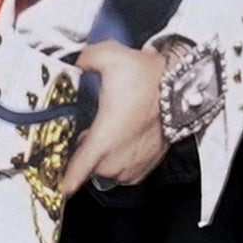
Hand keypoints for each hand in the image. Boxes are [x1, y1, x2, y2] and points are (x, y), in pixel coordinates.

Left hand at [66, 41, 168, 192]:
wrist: (183, 87)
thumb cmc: (147, 76)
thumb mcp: (109, 55)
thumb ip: (83, 59)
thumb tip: (74, 62)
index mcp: (103, 139)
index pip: (77, 171)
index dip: (66, 180)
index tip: (59, 188)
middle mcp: (118, 159)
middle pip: (89, 168)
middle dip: (86, 154)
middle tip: (89, 133)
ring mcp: (134, 165)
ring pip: (107, 171)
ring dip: (103, 158)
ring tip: (109, 135)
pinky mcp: (148, 166)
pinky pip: (125, 174)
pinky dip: (121, 163)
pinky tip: (122, 144)